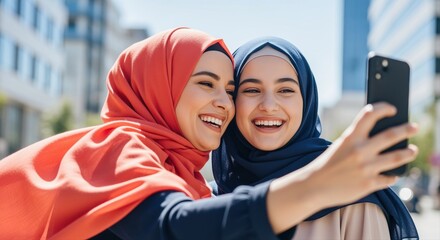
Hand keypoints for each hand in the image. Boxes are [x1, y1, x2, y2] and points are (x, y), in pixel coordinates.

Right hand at [266, 102, 417, 232]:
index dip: (384, 108)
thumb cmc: (327, 164)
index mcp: (350, 137)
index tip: (393, 109)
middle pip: (391, 135)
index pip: (370, 114)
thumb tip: (384, 137)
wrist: (314, 186)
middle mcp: (360, 151)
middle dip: (406, 129)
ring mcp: (366, 168)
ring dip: (408, 153)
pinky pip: (389, 178)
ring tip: (412, 150)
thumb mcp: (340, 146)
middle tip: (415, 126)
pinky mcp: (369, 184)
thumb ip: (358, 140)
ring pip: (397, 157)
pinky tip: (394, 174)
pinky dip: (393, 175)